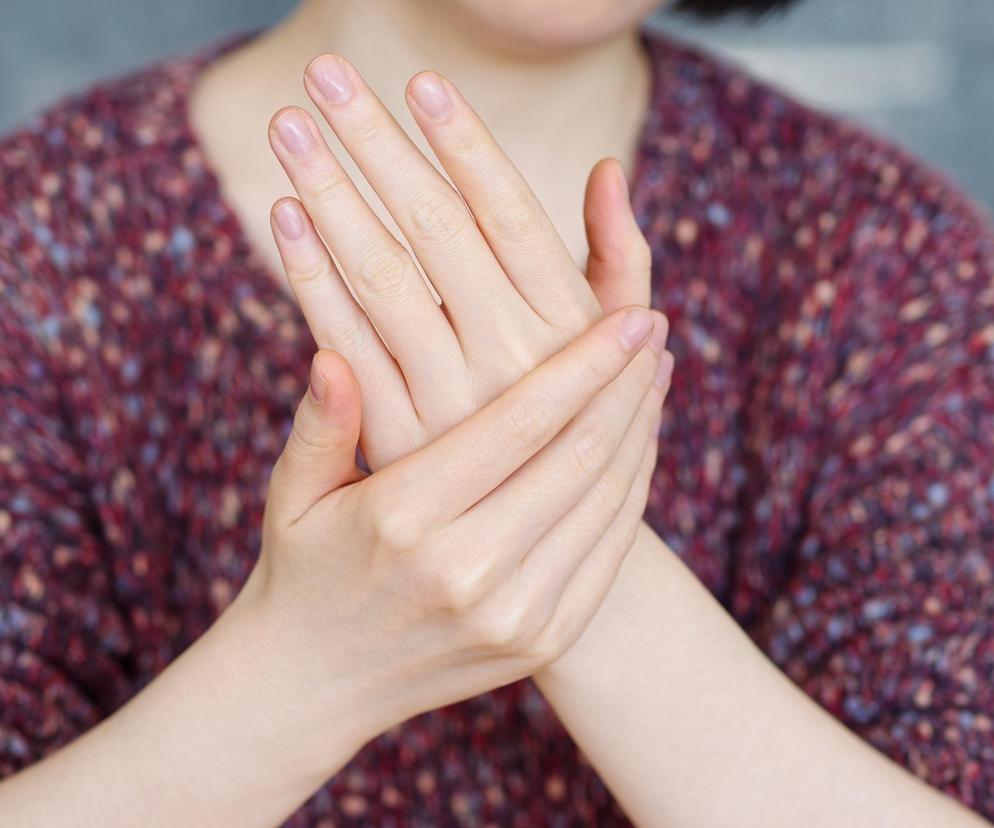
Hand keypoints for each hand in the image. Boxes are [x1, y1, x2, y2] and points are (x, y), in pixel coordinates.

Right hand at [242, 306, 662, 749]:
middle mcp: (467, 569)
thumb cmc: (306, 567)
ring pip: (606, 500)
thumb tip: (332, 357)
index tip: (632, 315)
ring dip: (641, 429)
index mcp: (404, 517)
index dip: (587, 362)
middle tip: (655, 328)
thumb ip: (320, 422)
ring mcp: (513, 614)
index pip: (523, 422)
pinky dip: (632, 490)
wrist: (318, 682)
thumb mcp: (293, 493)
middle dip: (628, 383)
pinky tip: (639, 444)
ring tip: (655, 373)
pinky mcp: (540, 640)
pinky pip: (610, 551)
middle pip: (580, 455)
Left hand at [267, 54, 670, 469]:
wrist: (532, 551)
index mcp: (568, 329)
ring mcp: (446, 402)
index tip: (421, 82)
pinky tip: (282, 217)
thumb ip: (619, 261)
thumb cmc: (582, 427)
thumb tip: (606, 169)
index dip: (467, 145)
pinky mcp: (395, 438)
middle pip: (435, 229)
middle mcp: (509, 361)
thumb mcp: (616, 349)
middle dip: (377, 143)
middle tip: (328, 71)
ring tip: (289, 124)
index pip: (512, 215)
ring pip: (381, 279)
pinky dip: (309, 278)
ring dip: (330, 192)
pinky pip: (346, 346)